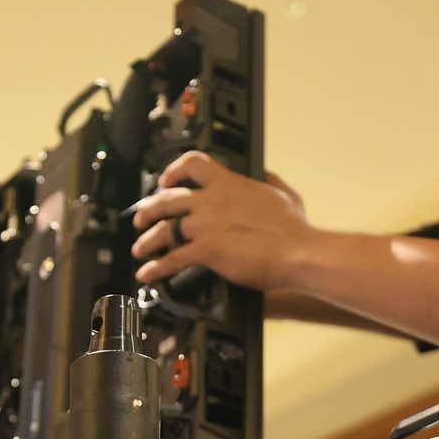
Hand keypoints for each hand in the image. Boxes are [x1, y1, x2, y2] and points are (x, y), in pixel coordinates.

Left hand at [130, 151, 311, 288]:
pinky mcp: (206, 250)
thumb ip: (268, 181)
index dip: (173, 171)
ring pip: (164, 228)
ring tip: (140, 249)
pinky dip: (156, 269)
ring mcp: (206, 225)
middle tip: (142, 219)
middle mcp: (212, 200)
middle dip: (148, 209)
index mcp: (229, 183)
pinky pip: (172, 259)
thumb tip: (265, 176)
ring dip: (146, 240)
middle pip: (167, 198)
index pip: (192, 164)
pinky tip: (148, 275)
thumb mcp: (284, 193)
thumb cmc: (294, 229)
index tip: (165, 181)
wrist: (298, 252)